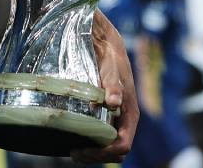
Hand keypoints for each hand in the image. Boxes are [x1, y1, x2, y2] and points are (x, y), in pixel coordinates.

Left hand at [71, 11, 137, 162]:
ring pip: (108, 148)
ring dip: (92, 153)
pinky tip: (74, 138)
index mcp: (130, 114)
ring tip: (72, 149)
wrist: (107, 47)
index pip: (123, 144)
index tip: (84, 149)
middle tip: (74, 152)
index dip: (105, 152)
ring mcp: (115, 120)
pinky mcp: (106, 117)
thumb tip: (114, 102)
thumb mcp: (112, 69)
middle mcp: (124, 121)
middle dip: (96, 156)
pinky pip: (101, 138)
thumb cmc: (111, 58)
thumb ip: (113, 84)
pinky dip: (90, 143)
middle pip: (115, 152)